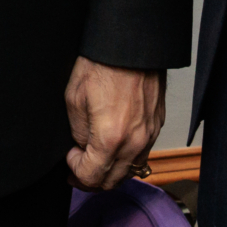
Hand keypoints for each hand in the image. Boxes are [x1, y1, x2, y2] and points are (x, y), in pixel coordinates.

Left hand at [64, 57, 164, 191]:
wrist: (131, 46)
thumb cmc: (101, 65)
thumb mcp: (74, 99)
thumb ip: (78, 133)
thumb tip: (82, 148)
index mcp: (110, 138)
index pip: (91, 176)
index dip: (75, 172)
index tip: (69, 159)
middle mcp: (134, 143)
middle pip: (112, 181)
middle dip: (91, 179)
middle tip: (77, 168)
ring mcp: (149, 136)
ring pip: (129, 172)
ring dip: (110, 172)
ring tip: (95, 160)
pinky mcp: (156, 127)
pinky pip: (142, 155)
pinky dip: (126, 159)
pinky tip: (113, 148)